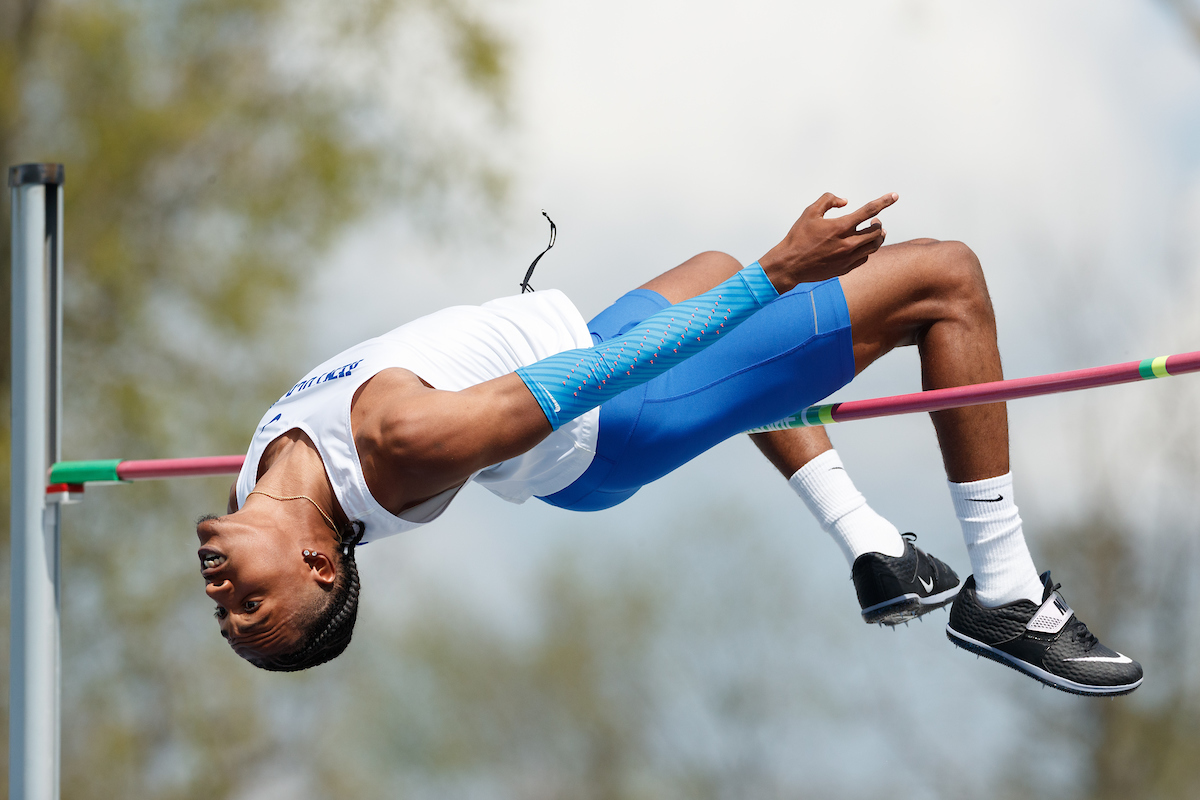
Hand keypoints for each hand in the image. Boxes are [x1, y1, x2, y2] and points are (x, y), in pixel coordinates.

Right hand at [758, 192, 897, 291]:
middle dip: (879, 222)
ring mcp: (848, 258)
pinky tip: (862, 245)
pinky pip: (865, 257)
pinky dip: (867, 249)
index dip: (884, 201)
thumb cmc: (798, 237)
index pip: (869, 211)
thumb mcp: (809, 212)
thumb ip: (828, 200)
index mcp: (840, 227)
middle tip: (875, 219)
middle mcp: (848, 243)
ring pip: (874, 246)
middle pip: (877, 231)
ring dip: (878, 236)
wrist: (790, 265)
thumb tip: (845, 201)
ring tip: (875, 231)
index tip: (895, 196)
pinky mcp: (846, 268)